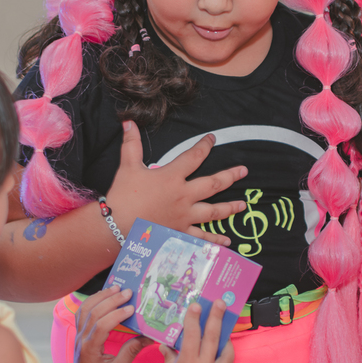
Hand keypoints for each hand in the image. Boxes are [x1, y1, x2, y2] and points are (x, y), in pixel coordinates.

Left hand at [66, 285, 151, 362]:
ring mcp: (79, 334)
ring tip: (115, 288)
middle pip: (93, 312)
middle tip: (127, 292)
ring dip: (100, 296)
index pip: (102, 325)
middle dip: (111, 299)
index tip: (132, 308)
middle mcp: (83, 338)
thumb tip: (148, 337)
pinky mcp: (80, 333)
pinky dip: (92, 301)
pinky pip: (82, 312)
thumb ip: (131, 352)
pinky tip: (103, 296)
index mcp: (92, 348)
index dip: (117, 314)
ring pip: (85, 309)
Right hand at [108, 121, 247, 246]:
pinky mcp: (180, 233)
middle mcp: (183, 196)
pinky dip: (215, 240)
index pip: (194, 157)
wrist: (117, 227)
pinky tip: (227, 241)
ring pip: (213, 211)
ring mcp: (184, 216)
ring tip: (243, 205)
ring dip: (229, 208)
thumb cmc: (123, 196)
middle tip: (244, 171)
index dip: (204, 146)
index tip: (212, 139)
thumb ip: (132, 144)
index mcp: (172, 177)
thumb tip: (129, 121)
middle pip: (213, 184)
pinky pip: (201, 237)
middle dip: (230, 176)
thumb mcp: (128, 166)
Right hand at [151, 300, 234, 362]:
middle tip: (220, 304)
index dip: (194, 319)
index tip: (196, 305)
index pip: (192, 335)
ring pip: (226, 353)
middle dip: (217, 318)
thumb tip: (169, 346)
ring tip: (224, 328)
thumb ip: (170, 359)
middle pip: (213, 338)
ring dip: (225, 339)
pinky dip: (223, 356)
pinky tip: (220, 351)